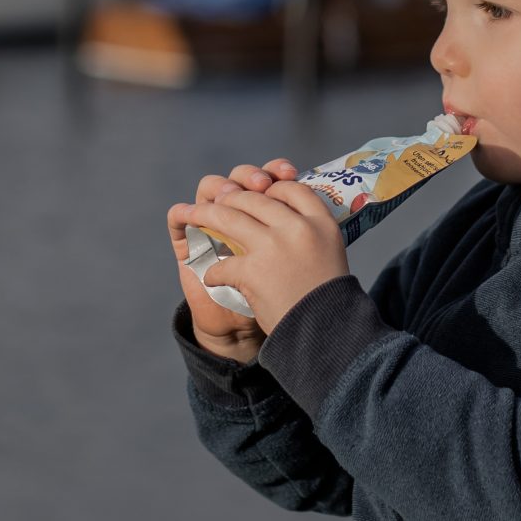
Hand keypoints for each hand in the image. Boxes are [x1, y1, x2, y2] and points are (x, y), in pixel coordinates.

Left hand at [173, 176, 350, 335]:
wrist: (327, 334)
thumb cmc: (327, 299)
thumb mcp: (330, 254)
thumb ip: (308, 233)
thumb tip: (278, 211)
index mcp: (322, 222)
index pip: (293, 189)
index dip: (272, 185)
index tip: (260, 191)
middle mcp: (298, 227)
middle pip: (256, 198)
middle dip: (231, 197)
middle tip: (216, 200)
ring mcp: (274, 246)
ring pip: (230, 218)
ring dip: (204, 216)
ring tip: (190, 217)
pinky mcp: (253, 270)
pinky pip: (223, 264)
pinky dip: (213, 272)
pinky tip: (210, 278)